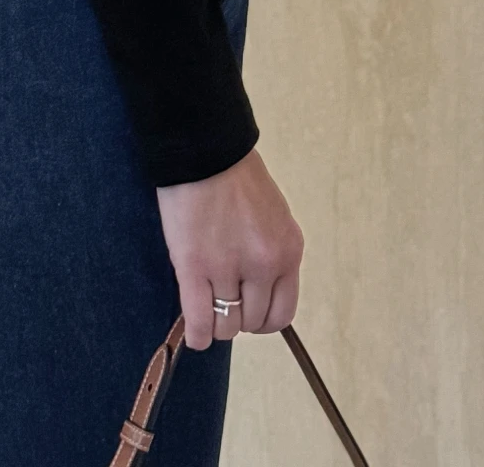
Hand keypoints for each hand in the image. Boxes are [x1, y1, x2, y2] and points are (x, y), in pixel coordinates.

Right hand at [155, 146, 302, 349]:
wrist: (204, 149)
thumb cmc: (235, 176)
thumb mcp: (273, 216)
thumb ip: (271, 253)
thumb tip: (260, 291)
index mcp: (288, 251)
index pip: (282, 313)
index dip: (262, 319)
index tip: (247, 310)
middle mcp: (265, 265)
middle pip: (252, 321)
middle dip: (237, 317)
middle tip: (221, 301)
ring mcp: (230, 268)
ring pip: (226, 325)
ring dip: (216, 323)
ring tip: (205, 308)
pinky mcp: (196, 267)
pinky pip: (200, 320)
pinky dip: (197, 333)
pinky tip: (194, 332)